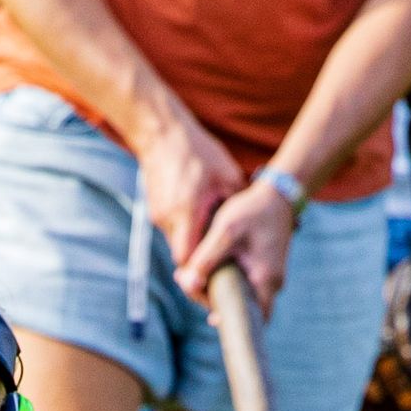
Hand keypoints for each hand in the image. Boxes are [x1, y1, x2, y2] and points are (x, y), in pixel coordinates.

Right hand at [137, 107, 243, 265]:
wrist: (161, 133)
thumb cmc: (198, 152)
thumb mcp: (227, 176)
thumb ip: (237, 205)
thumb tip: (256, 226)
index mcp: (186, 214)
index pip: (189, 260)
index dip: (202, 272)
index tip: (219, 277)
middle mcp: (167, 219)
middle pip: (183, 256)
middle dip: (201, 261)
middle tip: (222, 264)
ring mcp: (157, 215)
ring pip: (177, 242)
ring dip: (194, 243)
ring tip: (213, 238)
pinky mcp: (154, 209)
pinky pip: (172, 228)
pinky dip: (186, 229)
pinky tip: (199, 218)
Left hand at [172, 176, 298, 311]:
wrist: (277, 194)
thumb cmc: (252, 211)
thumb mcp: (225, 232)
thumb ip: (206, 259)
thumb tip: (189, 285)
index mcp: (265, 280)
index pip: (247, 318)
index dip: (222, 317)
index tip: (198, 298)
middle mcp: (272, 284)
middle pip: (240, 309)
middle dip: (210, 299)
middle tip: (184, 279)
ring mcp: (270, 277)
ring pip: (240, 296)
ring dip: (215, 288)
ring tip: (188, 271)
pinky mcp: (265, 269)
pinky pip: (243, 284)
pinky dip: (224, 279)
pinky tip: (204, 265)